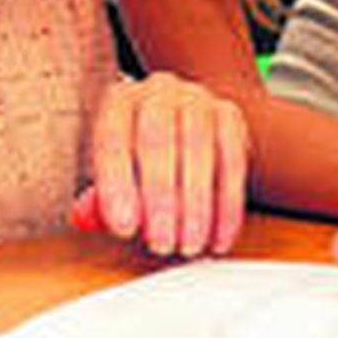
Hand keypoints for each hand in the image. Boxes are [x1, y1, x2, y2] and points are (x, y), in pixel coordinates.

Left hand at [72, 73, 248, 256]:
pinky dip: (228, 205)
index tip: (124, 229)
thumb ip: (104, 200)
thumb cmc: (139, 161)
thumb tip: (106, 222)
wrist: (182, 125)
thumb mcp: (114, 174)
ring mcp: (197, 99)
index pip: (112, 140)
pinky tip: (220, 237)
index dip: (116, 186)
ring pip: (199, 150)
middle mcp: (157, 92)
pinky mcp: (230, 115)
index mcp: (118, 102)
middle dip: (160, 199)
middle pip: (157, 141)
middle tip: (162, 243)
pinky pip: (233, 161)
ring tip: (190, 245)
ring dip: (197, 206)